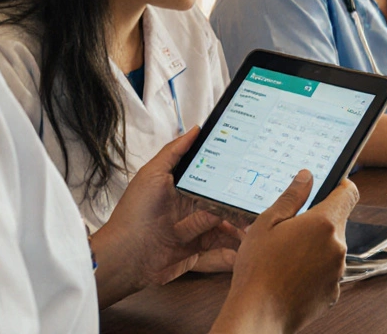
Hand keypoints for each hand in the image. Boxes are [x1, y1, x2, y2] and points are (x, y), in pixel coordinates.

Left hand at [90, 127, 243, 306]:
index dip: (231, 174)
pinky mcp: (197, 253)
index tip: (252, 167)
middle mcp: (191, 208)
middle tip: (262, 201)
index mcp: (183, 188)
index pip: (213, 177)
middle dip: (242, 203)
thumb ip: (174, 152)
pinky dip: (234, 251)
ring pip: (227, 226)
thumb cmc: (135, 214)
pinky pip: (221, 251)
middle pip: (224, 202)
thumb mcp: (152, 176)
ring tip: (259, 227)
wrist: (124, 258)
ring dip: (242, 227)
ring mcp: (196, 231)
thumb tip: (195, 129)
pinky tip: (247, 249)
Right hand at [212, 171, 358, 333]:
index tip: (328, 188)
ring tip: (286, 257)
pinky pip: (328, 272)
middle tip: (289, 231)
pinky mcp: (334, 292)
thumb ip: (291, 197)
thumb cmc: (258, 269)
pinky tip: (292, 276)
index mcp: (324, 223)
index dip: (340, 187)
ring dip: (316, 248)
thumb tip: (307, 176)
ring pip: (332, 248)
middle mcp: (338, 246)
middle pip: (337, 222)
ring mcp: (338, 271)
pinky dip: (315, 271)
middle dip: (318, 223)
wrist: (258, 314)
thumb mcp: (266, 223)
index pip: (349, 193)